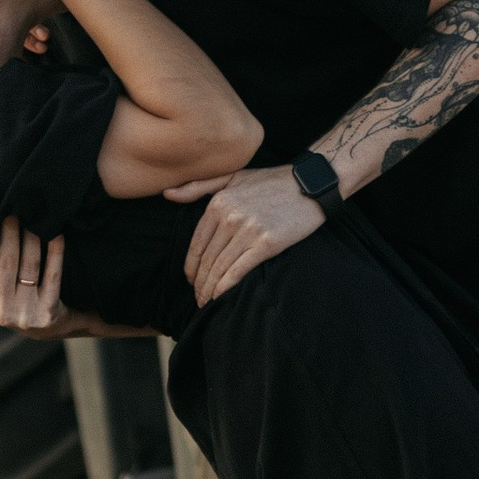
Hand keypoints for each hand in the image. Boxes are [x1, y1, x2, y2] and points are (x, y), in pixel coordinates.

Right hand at [0, 219, 67, 334]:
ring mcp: (26, 313)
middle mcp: (1, 310)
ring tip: (32, 214)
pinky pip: (53, 275)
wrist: (45, 329)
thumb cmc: (7, 304)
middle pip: (5, 262)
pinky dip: (55, 252)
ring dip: (32, 237)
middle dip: (9, 232)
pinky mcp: (49, 312)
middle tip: (12, 207)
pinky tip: (57, 233)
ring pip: (29, 265)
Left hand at [175, 162, 327, 304]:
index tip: (192, 280)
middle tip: (198, 298)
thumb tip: (167, 194)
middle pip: (207, 259)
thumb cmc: (272, 181)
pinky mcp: (267, 243)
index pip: (197, 244)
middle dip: (199, 283)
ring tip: (206, 302)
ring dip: (209, 289)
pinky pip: (238, 271)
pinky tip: (219, 298)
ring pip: (220, 268)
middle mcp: (230, 217)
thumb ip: (199, 186)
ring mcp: (248, 230)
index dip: (191, 267)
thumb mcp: (233, 176)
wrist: (310, 185)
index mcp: (218, 203)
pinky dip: (225, 288)